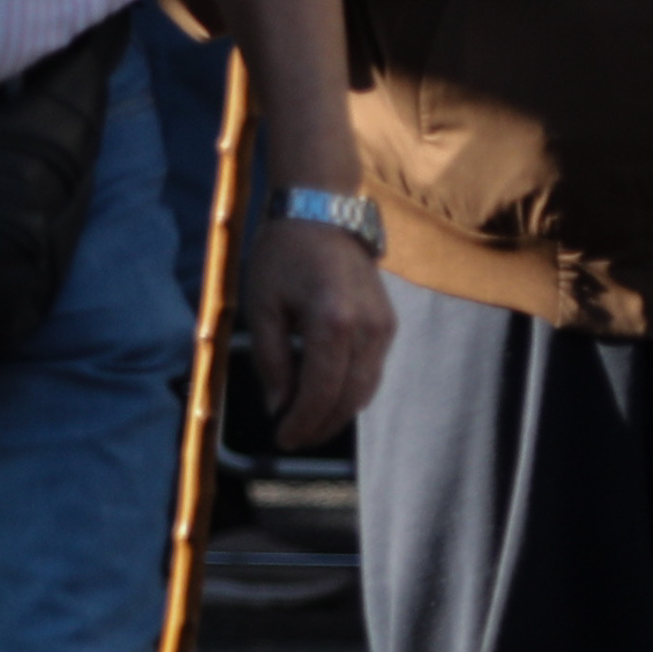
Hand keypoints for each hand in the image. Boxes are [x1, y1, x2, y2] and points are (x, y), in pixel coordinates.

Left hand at [235, 218, 393, 450]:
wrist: (322, 212)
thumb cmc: (283, 255)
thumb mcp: (263, 308)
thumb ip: (273, 362)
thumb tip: (280, 406)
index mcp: (332, 324)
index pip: (320, 392)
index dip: (301, 423)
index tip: (282, 440)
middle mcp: (367, 329)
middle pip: (348, 398)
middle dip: (321, 425)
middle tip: (295, 439)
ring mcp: (384, 327)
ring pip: (366, 388)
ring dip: (338, 412)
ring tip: (309, 423)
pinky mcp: (389, 323)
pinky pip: (373, 370)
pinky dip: (352, 389)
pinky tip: (328, 394)